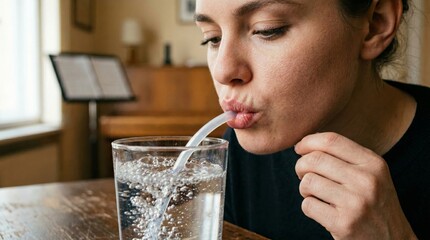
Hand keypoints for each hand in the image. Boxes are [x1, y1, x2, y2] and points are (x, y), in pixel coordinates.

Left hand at [294, 132, 416, 239]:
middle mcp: (367, 180)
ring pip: (308, 182)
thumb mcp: (371, 174)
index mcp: (373, 163)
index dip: (308, 141)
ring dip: (305, 188)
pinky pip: (308, 205)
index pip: (331, 140)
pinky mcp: (344, 223)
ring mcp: (356, 203)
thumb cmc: (373, 202)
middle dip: (301, 166)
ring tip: (316, 194)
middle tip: (303, 174)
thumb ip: (344, 156)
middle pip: (314, 160)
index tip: (300, 148)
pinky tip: (322, 210)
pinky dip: (309, 207)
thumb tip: (306, 142)